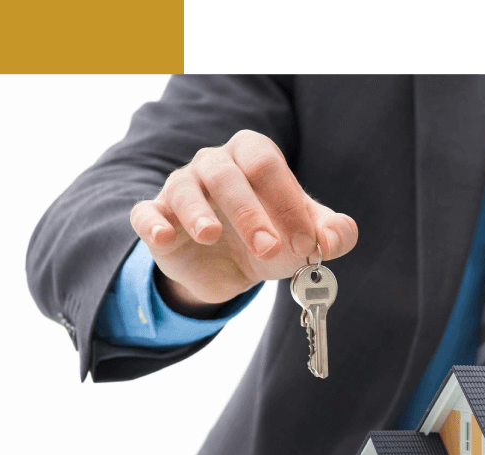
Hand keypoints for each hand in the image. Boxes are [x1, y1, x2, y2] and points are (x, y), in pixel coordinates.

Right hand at [129, 130, 358, 316]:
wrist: (232, 269)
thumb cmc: (271, 237)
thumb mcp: (305, 239)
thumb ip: (332, 234)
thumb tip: (338, 237)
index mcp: (252, 156)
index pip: (267, 165)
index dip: (288, 202)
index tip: (307, 244)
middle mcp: (214, 164)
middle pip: (228, 175)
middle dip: (250, 212)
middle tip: (270, 248)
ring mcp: (181, 188)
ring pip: (185, 189)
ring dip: (199, 213)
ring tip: (212, 235)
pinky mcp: (157, 218)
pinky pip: (146, 213)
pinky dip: (153, 223)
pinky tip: (164, 237)